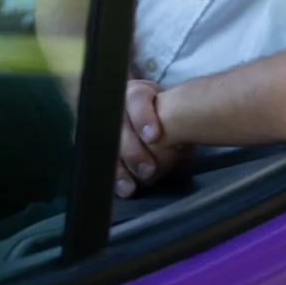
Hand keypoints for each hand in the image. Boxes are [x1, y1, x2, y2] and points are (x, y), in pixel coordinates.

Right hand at [115, 79, 182, 197]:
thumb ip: (176, 124)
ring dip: (119, 169)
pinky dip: (114, 179)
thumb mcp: (176, 113)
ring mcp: (108, 129)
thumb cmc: (169, 116)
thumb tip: (181, 142)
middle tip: (148, 170)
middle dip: (132, 151)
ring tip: (130, 188)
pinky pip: (105, 165)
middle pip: (119, 127)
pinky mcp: (104, 151)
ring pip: (107, 148)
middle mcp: (119, 109)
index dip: (143, 117)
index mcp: (138, 94)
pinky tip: (122, 190)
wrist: (162, 123)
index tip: (154, 137)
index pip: (136, 99)